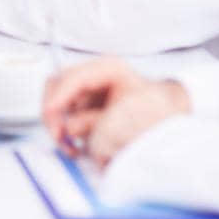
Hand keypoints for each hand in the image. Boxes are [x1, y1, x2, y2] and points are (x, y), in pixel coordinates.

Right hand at [41, 59, 190, 164]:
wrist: (167, 122)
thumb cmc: (155, 115)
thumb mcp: (131, 117)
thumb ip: (100, 122)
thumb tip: (72, 128)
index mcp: (109, 70)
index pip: (74, 77)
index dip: (59, 95)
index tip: (51, 113)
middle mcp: (93, 77)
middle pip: (57, 85)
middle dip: (53, 111)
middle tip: (58, 135)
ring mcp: (85, 93)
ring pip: (56, 104)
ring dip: (58, 126)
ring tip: (71, 148)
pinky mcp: (81, 109)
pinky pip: (63, 118)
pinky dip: (64, 133)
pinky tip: (75, 148)